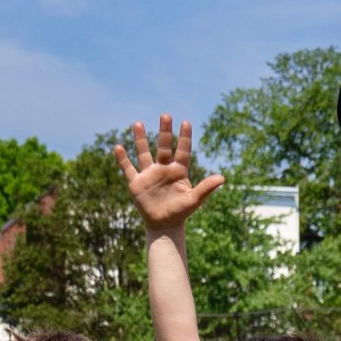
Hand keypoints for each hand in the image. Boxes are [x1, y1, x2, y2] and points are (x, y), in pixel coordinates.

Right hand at [113, 113, 226, 232]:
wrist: (164, 225)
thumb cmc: (181, 212)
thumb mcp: (194, 200)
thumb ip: (206, 188)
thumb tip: (222, 178)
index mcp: (179, 171)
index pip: (183, 151)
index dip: (185, 137)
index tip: (186, 122)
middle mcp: (163, 169)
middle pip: (164, 147)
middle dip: (164, 132)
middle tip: (165, 115)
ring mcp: (149, 174)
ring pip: (143, 153)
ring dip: (140, 139)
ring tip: (137, 123)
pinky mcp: (136, 183)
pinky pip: (128, 168)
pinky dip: (123, 159)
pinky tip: (118, 147)